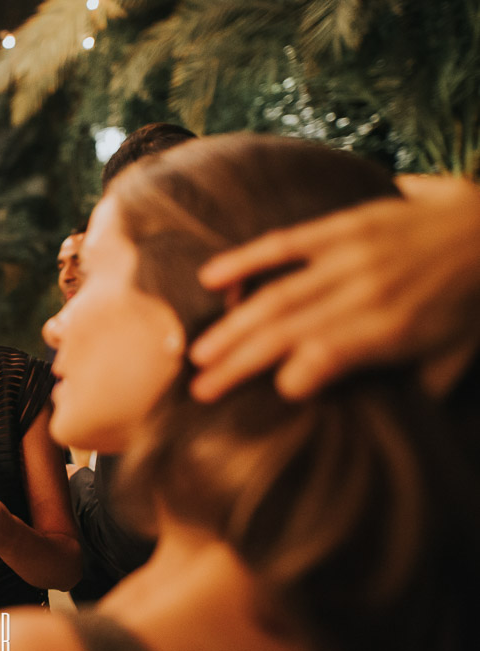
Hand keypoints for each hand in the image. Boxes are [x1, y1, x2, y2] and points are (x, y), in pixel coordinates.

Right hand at [189, 177, 479, 400]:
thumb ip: (415, 389)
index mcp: (393, 328)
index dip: (300, 375)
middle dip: (239, 363)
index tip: (276, 395)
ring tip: (198, 353)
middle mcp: (364, 292)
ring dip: (232, 326)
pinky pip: (283, 244)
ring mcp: (347, 257)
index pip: (332, 354)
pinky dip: (245, 260)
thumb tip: (373, 421)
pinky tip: (210, 278)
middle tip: (199, 389)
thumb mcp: (455, 356)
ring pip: (277, 296)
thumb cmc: (471, 303)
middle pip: (289, 331)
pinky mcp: (340, 228)